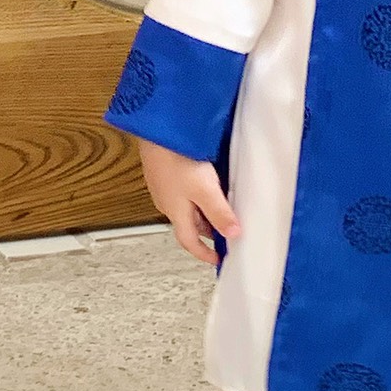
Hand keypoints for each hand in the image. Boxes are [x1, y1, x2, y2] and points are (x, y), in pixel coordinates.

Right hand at [137, 138, 239, 266]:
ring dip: (203, 211)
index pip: (189, 242)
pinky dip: (197, 194)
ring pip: (187, 206)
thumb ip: (220, 213)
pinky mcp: (166, 170)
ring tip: (223, 205)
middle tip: (227, 230)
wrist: (158, 131)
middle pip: (189, 224)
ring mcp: (165, 186)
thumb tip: (233, 235)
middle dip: (208, 231)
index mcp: (175, 212)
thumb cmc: (176, 159)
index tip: (217, 260)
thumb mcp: (205, 190)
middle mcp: (167, 202)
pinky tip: (207, 182)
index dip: (203, 253)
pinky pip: (184, 190)